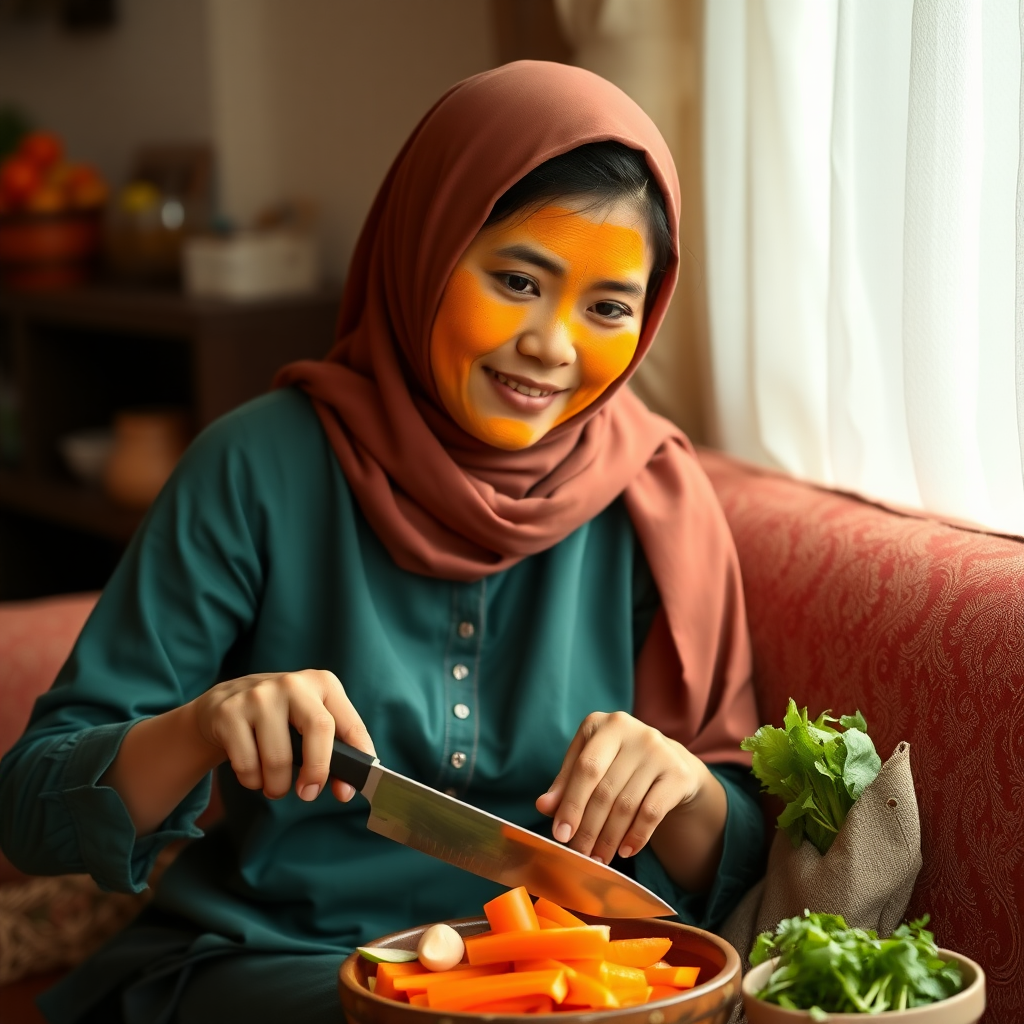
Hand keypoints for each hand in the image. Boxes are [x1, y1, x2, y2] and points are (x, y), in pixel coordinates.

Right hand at [192, 669, 374, 803]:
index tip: (347, 792)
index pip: (350, 724)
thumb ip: (332, 750)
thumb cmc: (278, 719)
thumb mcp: (308, 721)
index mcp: (322, 683)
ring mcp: (259, 696)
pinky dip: (252, 781)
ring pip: (279, 757)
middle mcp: (293, 684)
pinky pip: (247, 764)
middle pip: (319, 728)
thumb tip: (346, 790)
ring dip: (278, 785)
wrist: (224, 702)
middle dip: (317, 771)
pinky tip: (252, 771)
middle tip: (308, 793)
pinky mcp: (230, 712)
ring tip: (275, 785)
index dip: (357, 759)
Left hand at [535, 711, 709, 864]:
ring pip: (626, 804)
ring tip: (599, 858)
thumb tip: (544, 806)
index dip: (570, 804)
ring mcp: (657, 749)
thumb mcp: (591, 766)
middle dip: (588, 827)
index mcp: (601, 724)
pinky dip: (636, 836)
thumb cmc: (618, 764)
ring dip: (609, 838)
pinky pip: (652, 812)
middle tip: (579, 854)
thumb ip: (566, 784)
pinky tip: (625, 852)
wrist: (669, 762)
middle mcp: (631, 730)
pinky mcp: (679, 772)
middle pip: (604, 789)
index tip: (560, 835)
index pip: (583, 768)